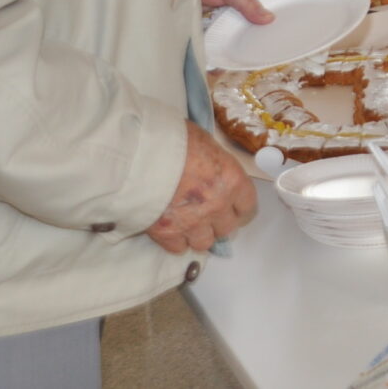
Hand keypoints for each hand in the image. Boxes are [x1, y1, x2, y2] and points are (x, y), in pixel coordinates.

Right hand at [147, 121, 259, 252]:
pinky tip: (171, 229)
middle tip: (206, 212)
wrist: (139, 154)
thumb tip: (212, 167)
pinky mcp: (168, 233)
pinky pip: (179, 248)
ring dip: (198, 234)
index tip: (233, 207)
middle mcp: (217, 205)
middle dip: (218, 221)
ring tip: (188, 222)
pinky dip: (176, 241)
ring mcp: (193, 222)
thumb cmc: (173, 139)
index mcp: (231, 180)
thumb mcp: (205, 141)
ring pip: (204, 242)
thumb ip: (214, 162)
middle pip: (227, 228)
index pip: (248, 206)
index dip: (240, 207)